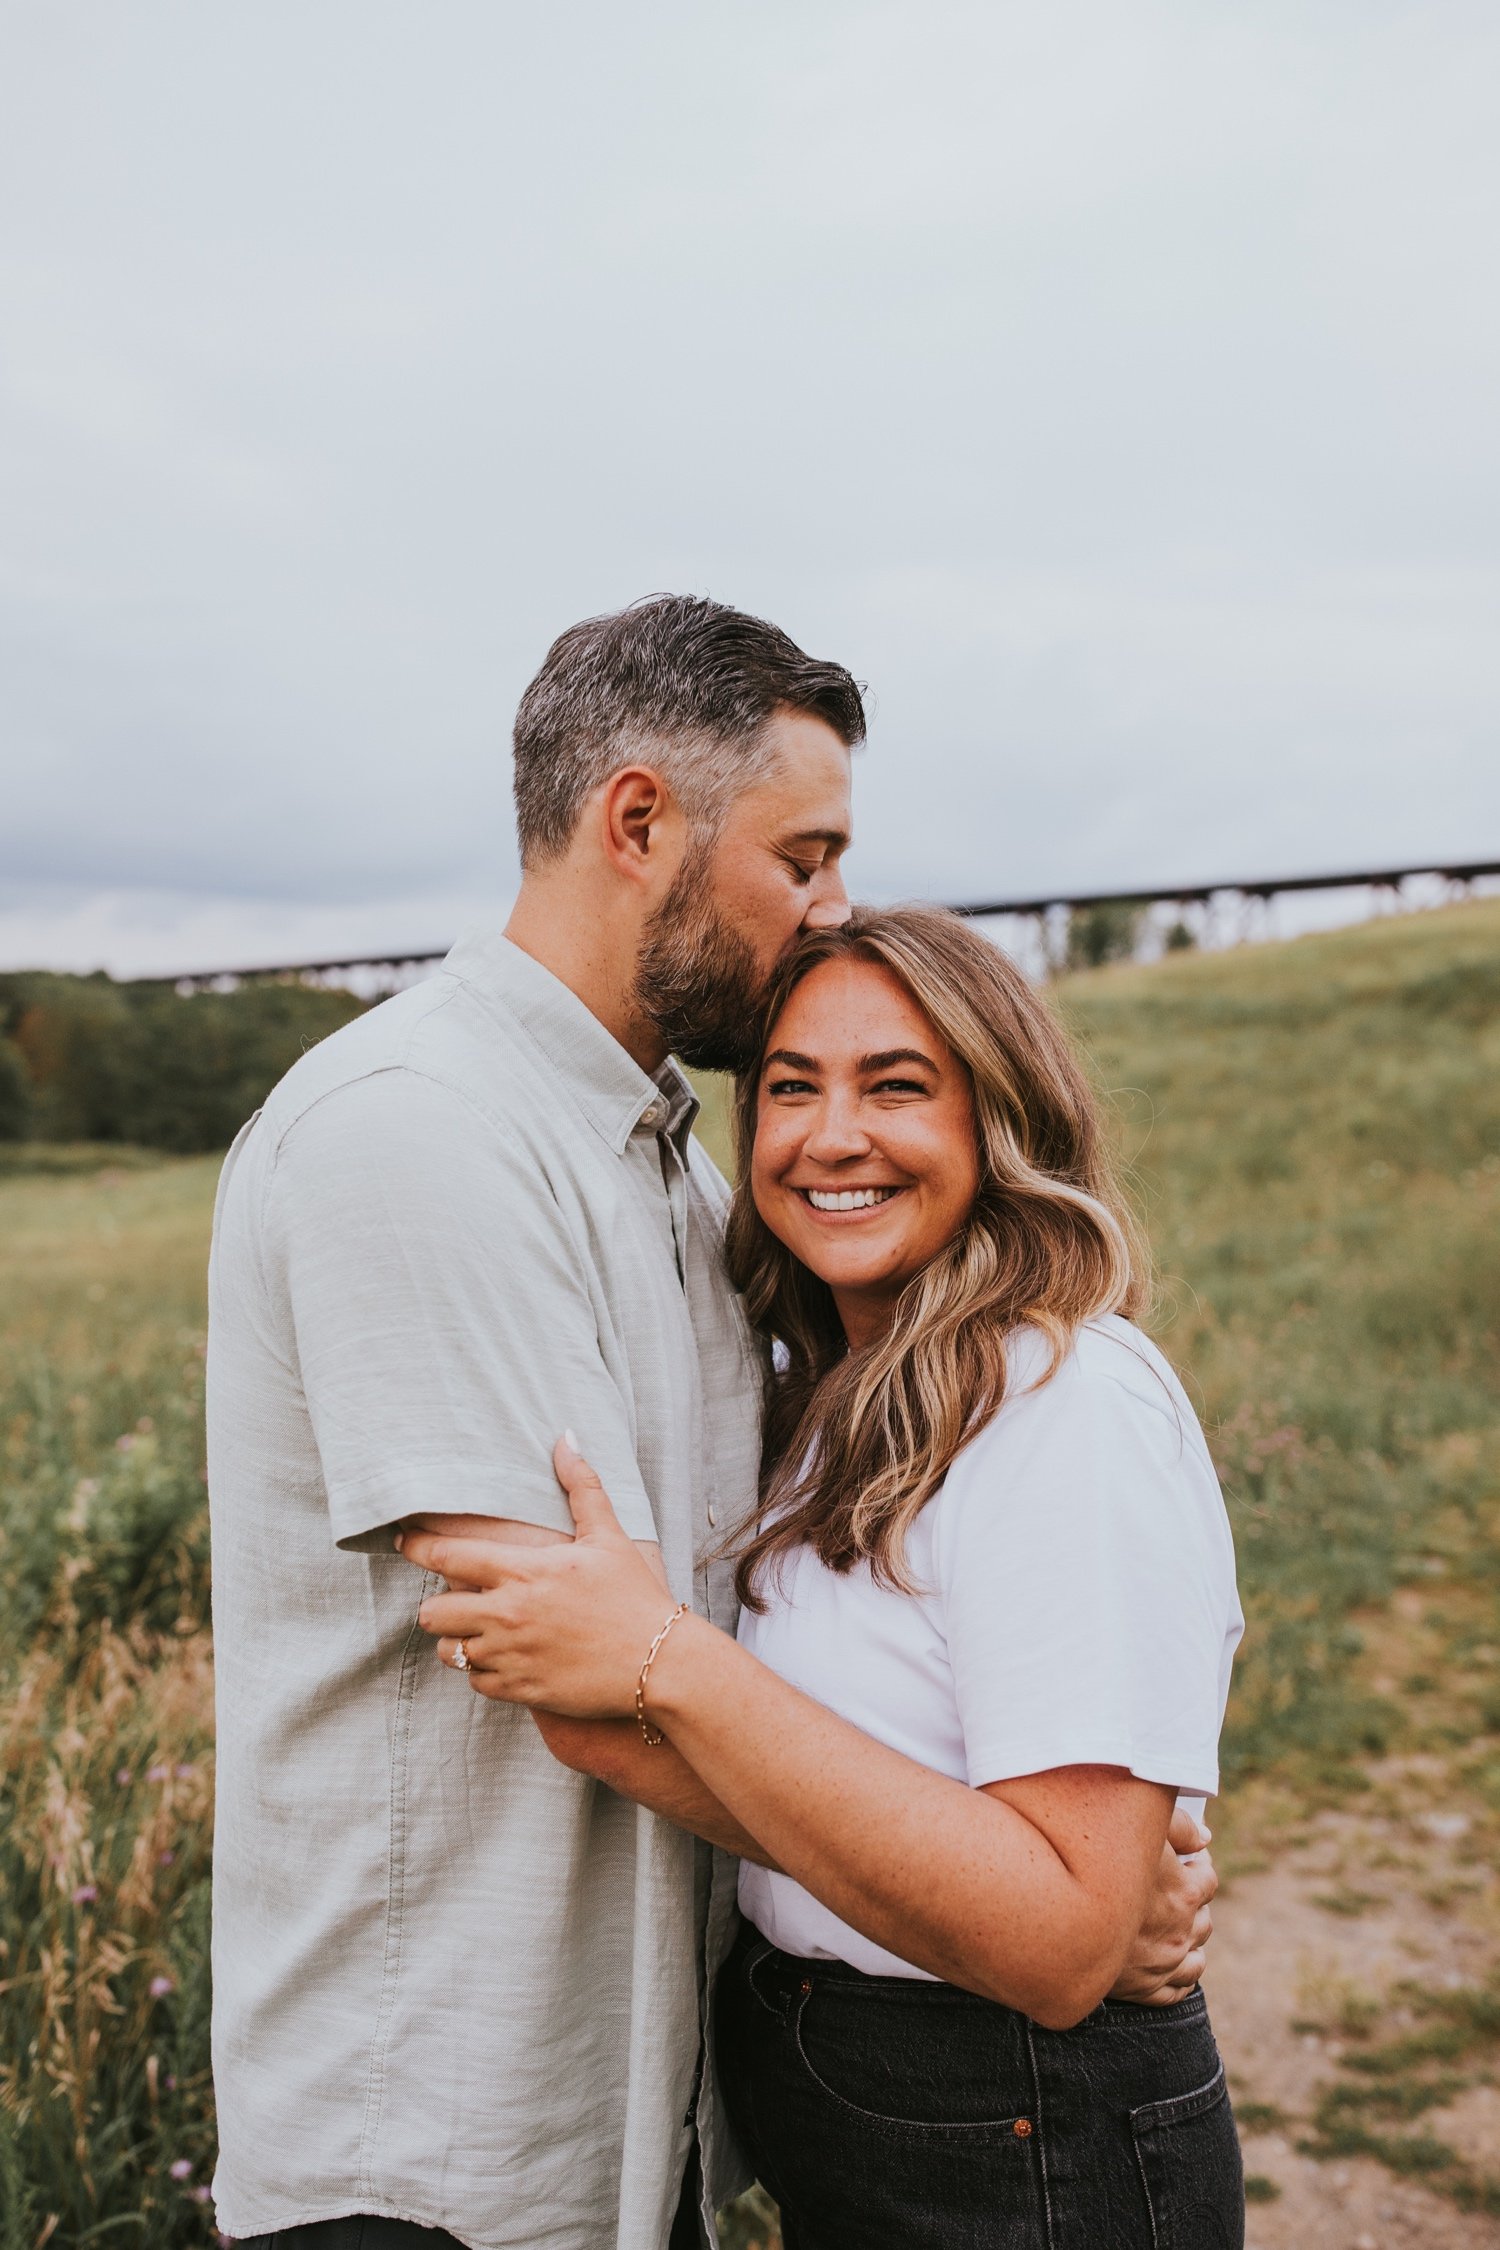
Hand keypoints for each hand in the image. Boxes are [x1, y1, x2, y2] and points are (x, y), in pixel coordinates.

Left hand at [395, 1439, 681, 1713]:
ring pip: (448, 1652)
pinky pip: (475, 1683)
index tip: (404, 1542)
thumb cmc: (634, 1596)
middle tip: (454, 1598)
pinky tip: (503, 1658)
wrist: (660, 1663)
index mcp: (523, 1571)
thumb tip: (565, 1438)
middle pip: (432, 1612)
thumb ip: (581, 1487)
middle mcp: (507, 1614)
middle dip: (438, 1604)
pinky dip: (482, 1672)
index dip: (416, 1547)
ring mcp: (511, 1656)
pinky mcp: (520, 1690)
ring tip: (476, 1631)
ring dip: (457, 1641)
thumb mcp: (609, 1536)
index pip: (446, 1556)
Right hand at [1105, 1805, 1215, 2005]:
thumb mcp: (1138, 1828)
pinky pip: (1176, 1990)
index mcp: (1184, 1894)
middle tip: (1174, 1889)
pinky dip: (1179, 1977)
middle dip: (1193, 1903)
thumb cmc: (1094, 1862)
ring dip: (1189, 1940)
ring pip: (1196, 1958)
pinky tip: (1169, 1962)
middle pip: (1204, 1920)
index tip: (1187, 1858)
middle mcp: (1180, 1934)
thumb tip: (1205, 1838)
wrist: (1056, 1914)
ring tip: (1174, 1926)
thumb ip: (1180, 1827)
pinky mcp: (1144, 1989)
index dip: (1200, 1864)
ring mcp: (1163, 1965)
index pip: (1208, 1880)